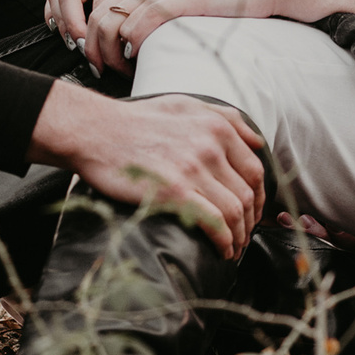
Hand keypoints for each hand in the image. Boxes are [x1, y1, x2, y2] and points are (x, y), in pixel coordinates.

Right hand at [29, 79, 266, 256]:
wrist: (95, 131)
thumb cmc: (136, 120)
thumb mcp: (185, 104)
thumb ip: (224, 117)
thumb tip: (257, 140)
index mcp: (217, 127)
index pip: (255, 169)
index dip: (259, 196)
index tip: (253, 212)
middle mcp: (211, 147)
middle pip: (248, 194)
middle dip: (251, 221)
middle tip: (244, 235)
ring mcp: (193, 170)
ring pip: (235, 211)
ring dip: (240, 235)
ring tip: (234, 248)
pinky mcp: (174, 192)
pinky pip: (214, 223)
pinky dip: (224, 241)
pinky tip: (222, 250)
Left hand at [46, 0, 259, 66]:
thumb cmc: (214, 7)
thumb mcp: (172, 9)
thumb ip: (147, 20)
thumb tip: (127, 51)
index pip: (93, 10)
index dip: (85, 38)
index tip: (94, 62)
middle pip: (94, 20)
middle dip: (91, 51)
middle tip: (101, 73)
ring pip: (108, 26)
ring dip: (108, 55)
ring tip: (120, 72)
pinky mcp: (170, 0)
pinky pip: (134, 28)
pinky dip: (130, 50)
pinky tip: (139, 62)